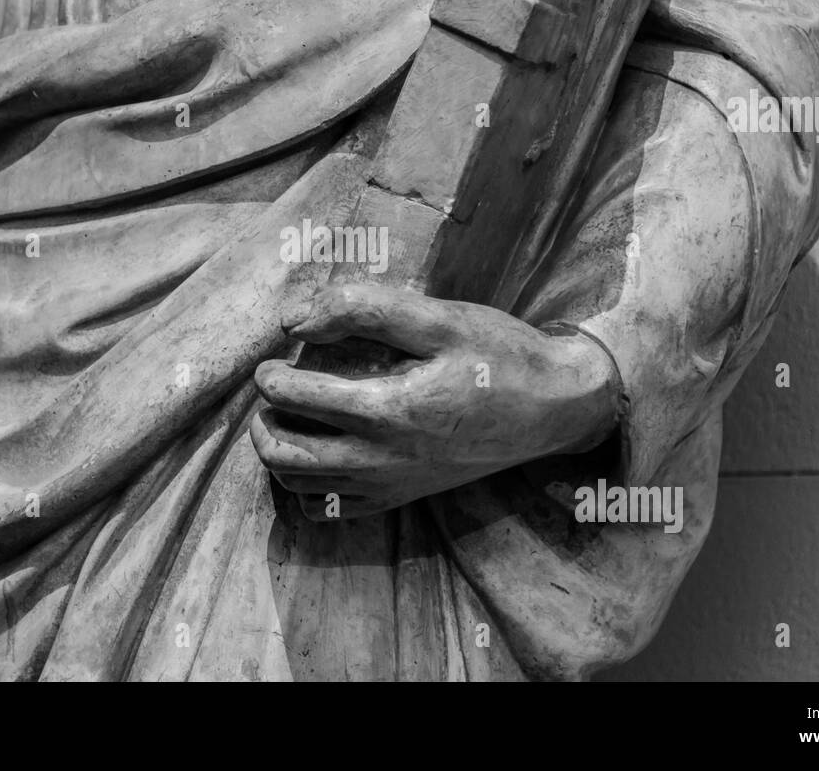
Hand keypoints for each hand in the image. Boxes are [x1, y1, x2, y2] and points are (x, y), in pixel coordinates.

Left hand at [251, 283, 619, 520]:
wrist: (555, 409)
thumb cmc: (501, 356)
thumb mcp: (441, 318)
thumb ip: (365, 309)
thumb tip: (295, 321)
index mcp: (389, 411)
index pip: (295, 398)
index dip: (270, 375)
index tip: (276, 357)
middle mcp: (383, 460)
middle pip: (285, 454)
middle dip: (263, 421)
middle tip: (273, 391)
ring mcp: (391, 486)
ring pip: (301, 486)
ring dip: (279, 453)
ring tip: (289, 418)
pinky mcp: (401, 499)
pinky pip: (331, 509)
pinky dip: (309, 485)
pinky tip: (320, 452)